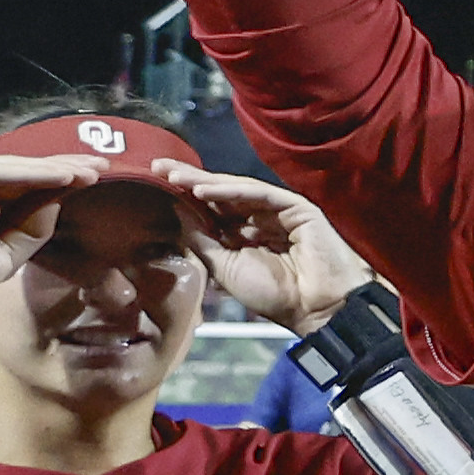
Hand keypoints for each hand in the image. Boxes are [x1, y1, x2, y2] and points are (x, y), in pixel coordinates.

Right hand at [0, 158, 107, 312]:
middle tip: (103, 164)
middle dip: (64, 169)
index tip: (96, 181)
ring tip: (89, 169)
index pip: (28, 193)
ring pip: (11, 170)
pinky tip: (59, 175)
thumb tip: (58, 198)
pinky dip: (27, 174)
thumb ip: (31, 230)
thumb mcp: (4, 257)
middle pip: (24, 175)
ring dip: (52, 168)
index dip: (61, 186)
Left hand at [164, 170, 371, 330]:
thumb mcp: (225, 267)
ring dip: (205, 182)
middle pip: (221, 193)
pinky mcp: (296, 207)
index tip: (157, 183)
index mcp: (245, 234)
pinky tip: (203, 190)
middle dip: (190, 179)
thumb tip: (177, 210)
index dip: (185, 196)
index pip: (211, 209)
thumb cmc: (276, 295)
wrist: (316, 308)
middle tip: (158, 166)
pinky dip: (231, 192)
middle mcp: (260, 218)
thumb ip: (202, 239)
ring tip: (174, 176)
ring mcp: (279, 210)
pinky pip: (259, 193)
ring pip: (237, 190)